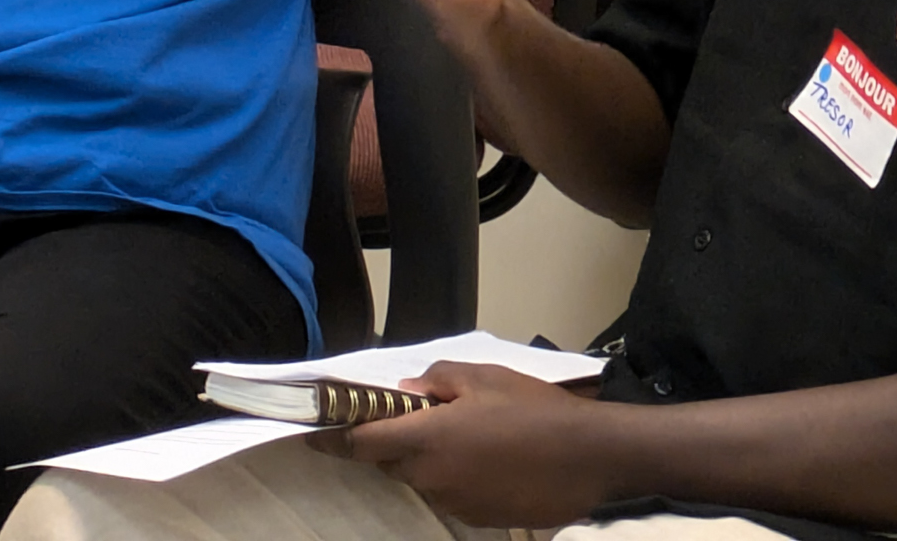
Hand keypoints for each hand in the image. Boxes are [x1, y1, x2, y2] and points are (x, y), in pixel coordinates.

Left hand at [310, 363, 618, 527]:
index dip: (333, 437)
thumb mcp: (484, 377)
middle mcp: (431, 478)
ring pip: (420, 478)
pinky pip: (448, 492)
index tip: (312, 431)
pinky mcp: (476, 519)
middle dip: (390, 440)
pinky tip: (485, 455)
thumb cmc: (532, 410)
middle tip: (414, 413)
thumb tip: (406, 392)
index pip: (362, 442)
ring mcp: (453, 503)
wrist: (585, 459)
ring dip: (425, 457)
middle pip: (389, 461)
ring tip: (464, 430)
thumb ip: (437, 380)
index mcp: (426, 439)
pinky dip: (451, 474)